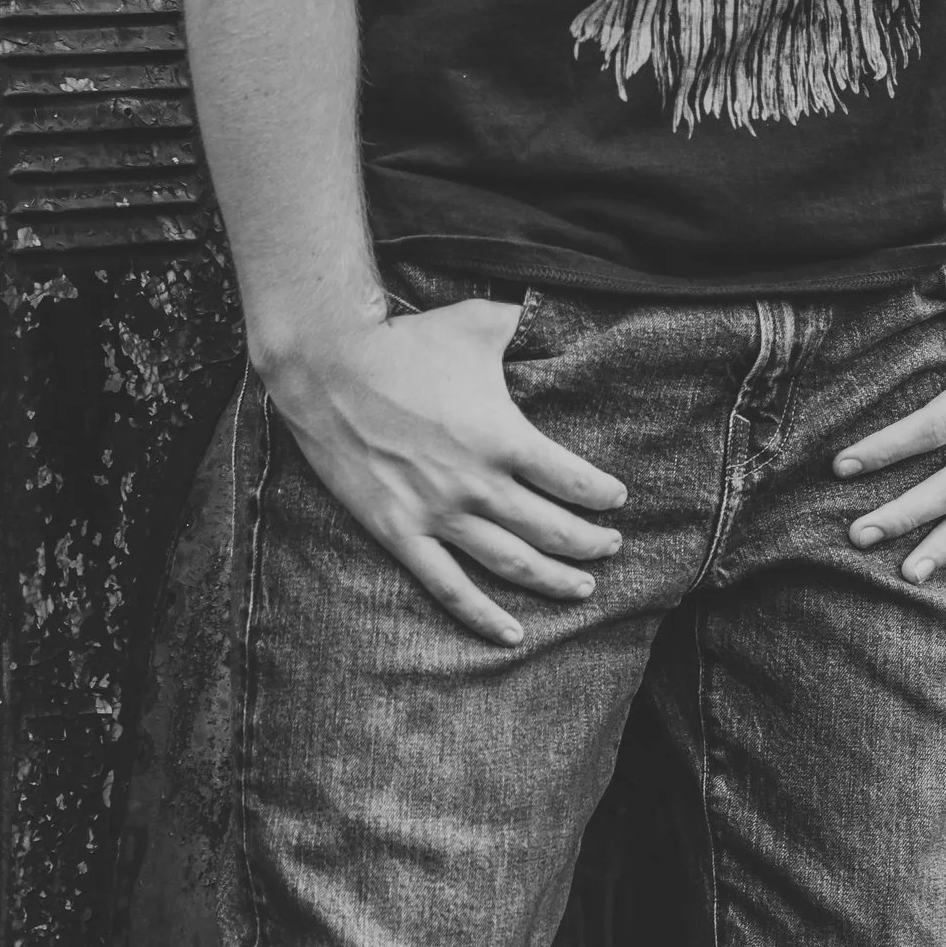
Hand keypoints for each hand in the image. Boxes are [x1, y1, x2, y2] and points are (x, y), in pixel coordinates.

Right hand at [268, 297, 626, 647]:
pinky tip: (511, 634)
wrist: (329, 369)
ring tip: (583, 588)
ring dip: (553, 580)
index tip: (616, 500)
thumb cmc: (406, 343)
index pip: (572, 480)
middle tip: (611, 548)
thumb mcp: (478, 322)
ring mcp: (438, 514)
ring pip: (511, 564)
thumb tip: (564, 313)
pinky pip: (448, 588)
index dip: (602, 495)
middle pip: (551, 529)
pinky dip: (483, 616)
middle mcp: (478, 484)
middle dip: (590, 543)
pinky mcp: (400, 533)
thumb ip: (527, 323)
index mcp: (503, 437)